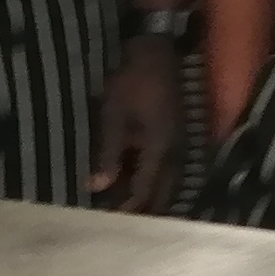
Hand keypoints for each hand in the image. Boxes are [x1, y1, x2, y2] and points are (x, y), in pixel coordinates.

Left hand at [86, 41, 184, 213]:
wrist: (155, 52)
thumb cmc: (131, 82)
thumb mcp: (113, 116)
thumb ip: (107, 154)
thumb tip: (96, 187)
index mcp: (160, 149)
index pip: (145, 192)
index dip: (128, 210)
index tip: (109, 223)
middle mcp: (175, 152)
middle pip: (163, 195)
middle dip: (144, 212)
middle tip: (120, 223)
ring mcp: (179, 144)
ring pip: (169, 185)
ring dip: (151, 198)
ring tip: (128, 209)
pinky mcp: (176, 137)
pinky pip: (168, 171)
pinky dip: (154, 182)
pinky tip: (138, 184)